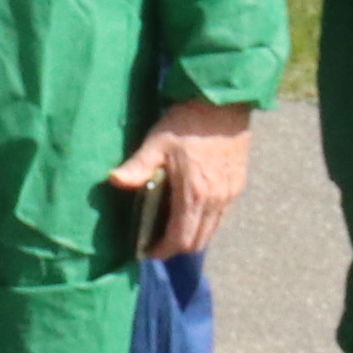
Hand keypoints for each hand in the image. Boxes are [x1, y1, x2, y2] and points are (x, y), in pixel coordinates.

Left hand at [103, 98, 258, 263]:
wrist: (221, 103)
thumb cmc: (186, 122)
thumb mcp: (157, 142)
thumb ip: (138, 166)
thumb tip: (114, 181)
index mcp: (194, 194)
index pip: (179, 239)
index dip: (162, 250)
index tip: (147, 250)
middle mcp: (215, 200)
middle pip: (197, 242)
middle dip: (175, 248)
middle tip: (156, 242)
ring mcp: (229, 194)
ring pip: (212, 231)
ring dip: (192, 236)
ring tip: (172, 229)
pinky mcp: (238, 185)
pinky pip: (222, 217)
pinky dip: (206, 222)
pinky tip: (191, 211)